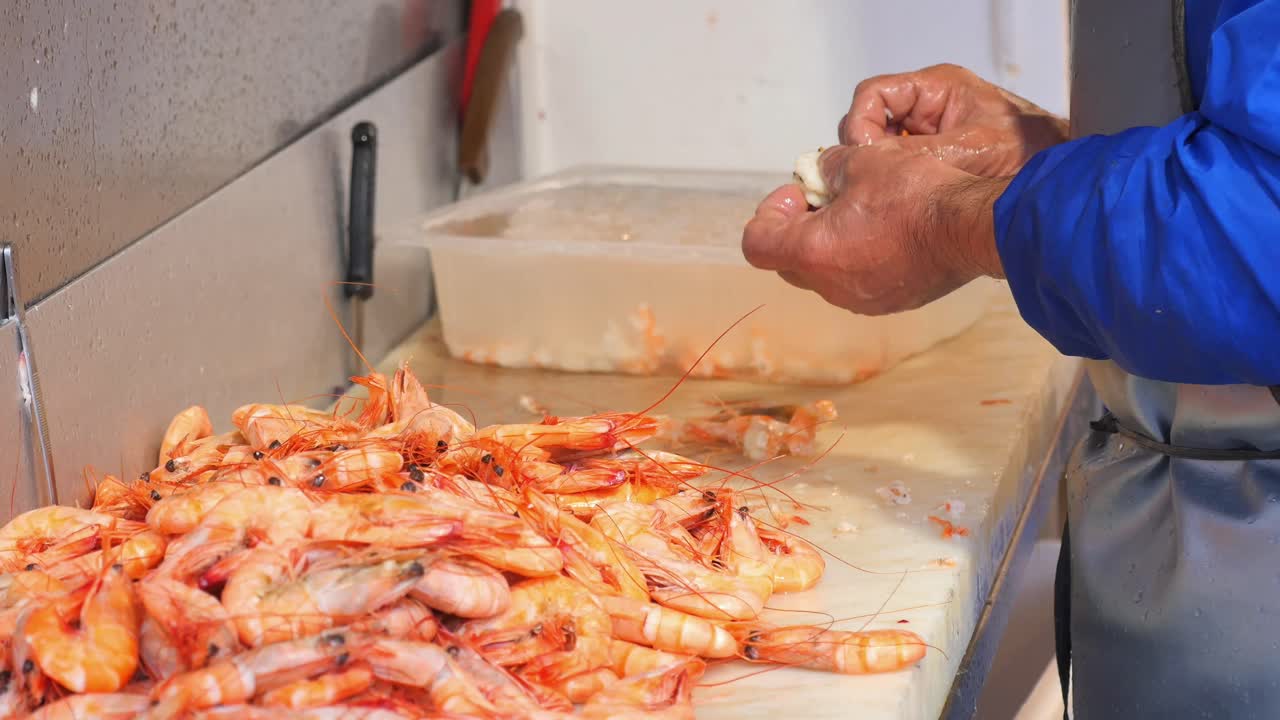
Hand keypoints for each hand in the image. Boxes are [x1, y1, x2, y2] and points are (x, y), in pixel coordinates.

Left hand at [742, 138, 1008, 315]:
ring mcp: (862, 299)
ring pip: (824, 274)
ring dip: (829, 244)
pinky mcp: (891, 301)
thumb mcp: (862, 160)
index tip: (797, 193)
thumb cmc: (917, 193)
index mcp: (813, 252)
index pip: (757, 244)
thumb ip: (827, 167)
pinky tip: (885, 231)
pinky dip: (858, 258)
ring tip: (858, 212)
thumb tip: (821, 173)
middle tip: (823, 198)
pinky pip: (857, 282)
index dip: (768, 214)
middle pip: (788, 262)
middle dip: (797, 228)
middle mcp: (832, 286)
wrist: (971, 227)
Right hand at [840, 64, 1067, 176]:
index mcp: (937, 89)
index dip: (861, 126)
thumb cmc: (1029, 151)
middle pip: (873, 123)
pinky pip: (900, 169)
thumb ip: (917, 153)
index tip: (864, 156)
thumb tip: (869, 163)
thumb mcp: (969, 150)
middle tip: (875, 180)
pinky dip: (896, 185)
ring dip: (883, 171)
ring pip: (882, 149)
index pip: (873, 95)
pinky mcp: (935, 161)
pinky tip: (908, 201)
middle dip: (869, 152)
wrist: (1056, 179)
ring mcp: (930, 135)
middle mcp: (929, 108)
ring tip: (894, 193)